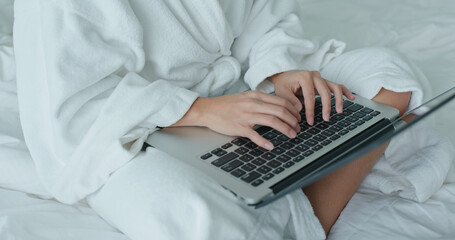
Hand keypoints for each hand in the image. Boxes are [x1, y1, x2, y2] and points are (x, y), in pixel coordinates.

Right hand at [173, 91, 301, 149]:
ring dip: (285, 129)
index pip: (281, 101)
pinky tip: (271, 146)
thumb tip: (276, 108)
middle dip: (293, 120)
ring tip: (292, 135)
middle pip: (280, 110)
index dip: (293, 110)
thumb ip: (260, 101)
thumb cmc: (226, 105)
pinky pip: (255, 135)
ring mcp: (246, 116)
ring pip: (272, 121)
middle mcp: (253, 104)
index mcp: (256, 96)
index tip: (298, 117)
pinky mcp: (239, 127)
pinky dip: (264, 141)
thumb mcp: (245, 98)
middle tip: (298, 128)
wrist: (208, 109)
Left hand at [269, 70, 354, 124]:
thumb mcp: (281, 92)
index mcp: (304, 76)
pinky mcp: (324, 81)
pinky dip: (345, 91)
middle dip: (327, 106)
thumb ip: (290, 100)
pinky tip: (351, 98)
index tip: (310, 121)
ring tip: (339, 111)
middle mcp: (315, 75)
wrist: (283, 75)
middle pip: (325, 92)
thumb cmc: (283, 84)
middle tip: (326, 119)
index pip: (310, 96)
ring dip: (338, 99)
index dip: (311, 110)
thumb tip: (300, 109)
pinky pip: (337, 85)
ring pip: (334, 87)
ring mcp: (321, 78)